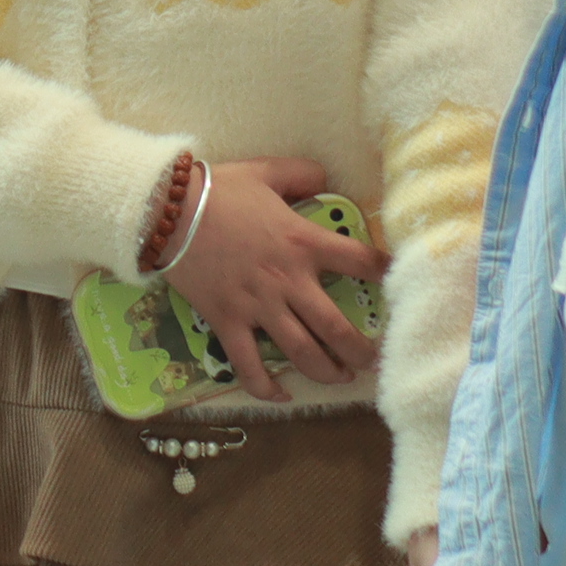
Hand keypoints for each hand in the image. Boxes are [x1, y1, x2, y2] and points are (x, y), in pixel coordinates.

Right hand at [163, 156, 385, 403]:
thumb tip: (324, 178)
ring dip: (327, 371)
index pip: (360, 262)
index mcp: (302, 242)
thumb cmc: (218, 190)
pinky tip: (282, 395)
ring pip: (302, 352)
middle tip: (376, 360)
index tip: (399, 286)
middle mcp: (287, 281)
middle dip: (362, 351)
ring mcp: (258, 306)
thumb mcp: (265, 171)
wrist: (165, 209)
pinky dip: (266, 387)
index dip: (386, 274)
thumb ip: (301, 173)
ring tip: (341, 377)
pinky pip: (249, 365)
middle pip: (337, 328)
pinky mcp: (228, 321)